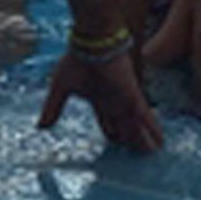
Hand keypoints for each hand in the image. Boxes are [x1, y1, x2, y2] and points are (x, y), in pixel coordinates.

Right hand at [39, 50, 163, 150]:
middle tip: (138, 156)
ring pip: (136, 126)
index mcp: (98, 100)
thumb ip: (53, 107)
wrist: (92, 42)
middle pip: (124, 127)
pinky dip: (152, 129)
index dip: (112, 135)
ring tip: (152, 154)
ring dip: (143, 140)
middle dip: (130, 141)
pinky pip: (145, 116)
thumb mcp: (60, 87)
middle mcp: (113, 102)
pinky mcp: (133, 95)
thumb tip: (40, 127)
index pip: (107, 122)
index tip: (116, 145)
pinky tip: (160, 142)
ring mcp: (124, 99)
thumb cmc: (77, 60)